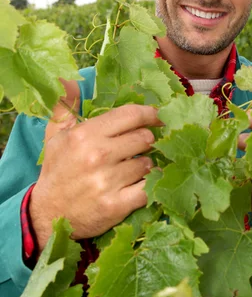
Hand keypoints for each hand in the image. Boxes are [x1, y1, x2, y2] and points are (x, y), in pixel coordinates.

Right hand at [30, 80, 160, 250]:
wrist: (48, 215)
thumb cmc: (57, 171)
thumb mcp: (55, 136)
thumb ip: (65, 106)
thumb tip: (70, 80)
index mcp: (85, 135)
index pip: (130, 115)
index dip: (150, 113)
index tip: (158, 116)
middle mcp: (98, 156)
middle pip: (145, 137)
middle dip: (146, 140)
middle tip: (140, 145)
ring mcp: (108, 182)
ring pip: (147, 163)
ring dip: (145, 165)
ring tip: (133, 168)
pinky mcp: (117, 205)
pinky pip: (148, 188)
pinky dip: (148, 186)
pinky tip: (141, 184)